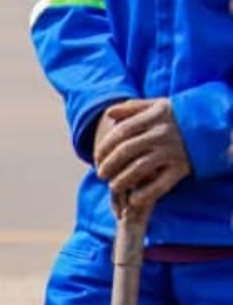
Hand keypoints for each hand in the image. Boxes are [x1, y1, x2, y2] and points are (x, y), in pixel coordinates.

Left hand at [94, 97, 191, 212]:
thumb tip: (109, 113)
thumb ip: (131, 108)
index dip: (106, 145)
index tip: (96, 157)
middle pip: (127, 150)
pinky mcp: (181, 168)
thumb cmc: (175, 115)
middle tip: (100, 174)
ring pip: (141, 168)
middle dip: (110, 163)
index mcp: (152, 118)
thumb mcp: (155, 105)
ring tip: (112, 186)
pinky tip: (134, 199)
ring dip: (123, 179)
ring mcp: (171, 152)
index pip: (121, 132)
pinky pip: (162, 183)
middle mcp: (160, 135)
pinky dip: (147, 193)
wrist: (209, 124)